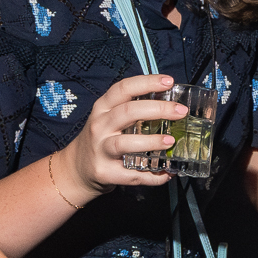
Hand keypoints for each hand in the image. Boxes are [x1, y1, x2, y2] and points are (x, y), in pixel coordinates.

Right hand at [51, 72, 185, 203]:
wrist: (77, 169)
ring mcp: (100, 150)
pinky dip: (151, 176)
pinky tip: (166, 173)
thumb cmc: (102, 139)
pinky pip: (130, 175)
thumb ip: (133, 110)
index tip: (169, 82)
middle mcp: (99, 126)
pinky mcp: (104, 173)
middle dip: (157, 109)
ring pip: (124, 143)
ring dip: (150, 142)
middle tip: (180, 111)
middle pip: (127, 112)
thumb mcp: (109, 118)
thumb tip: (172, 107)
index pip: (123, 89)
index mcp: (103, 108)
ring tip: (170, 141)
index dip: (147, 82)